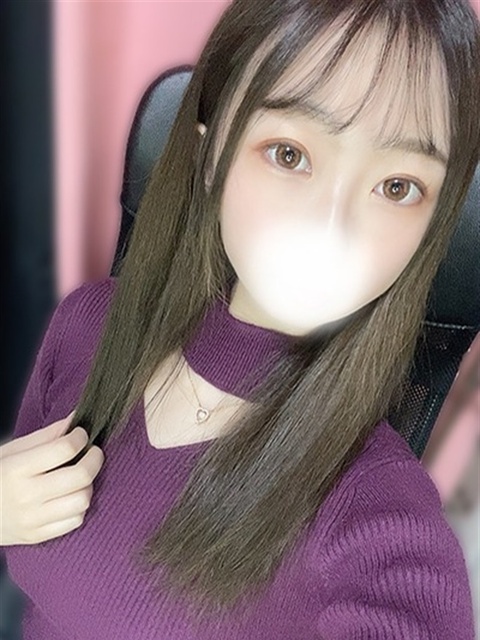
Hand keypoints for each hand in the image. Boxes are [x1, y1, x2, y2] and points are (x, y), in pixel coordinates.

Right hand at [0, 411, 103, 545]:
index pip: (63, 449)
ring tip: (80, 476)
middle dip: (94, 458)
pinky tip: (70, 496)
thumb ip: (46, 436)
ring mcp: (32, 519)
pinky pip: (75, 521)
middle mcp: (26, 496)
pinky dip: (78, 506)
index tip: (80, 434)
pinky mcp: (37, 536)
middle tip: (92, 452)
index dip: (79, 437)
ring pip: (82, 500)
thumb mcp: (12, 450)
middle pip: (80, 476)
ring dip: (88, 485)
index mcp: (17, 469)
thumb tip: (75, 420)